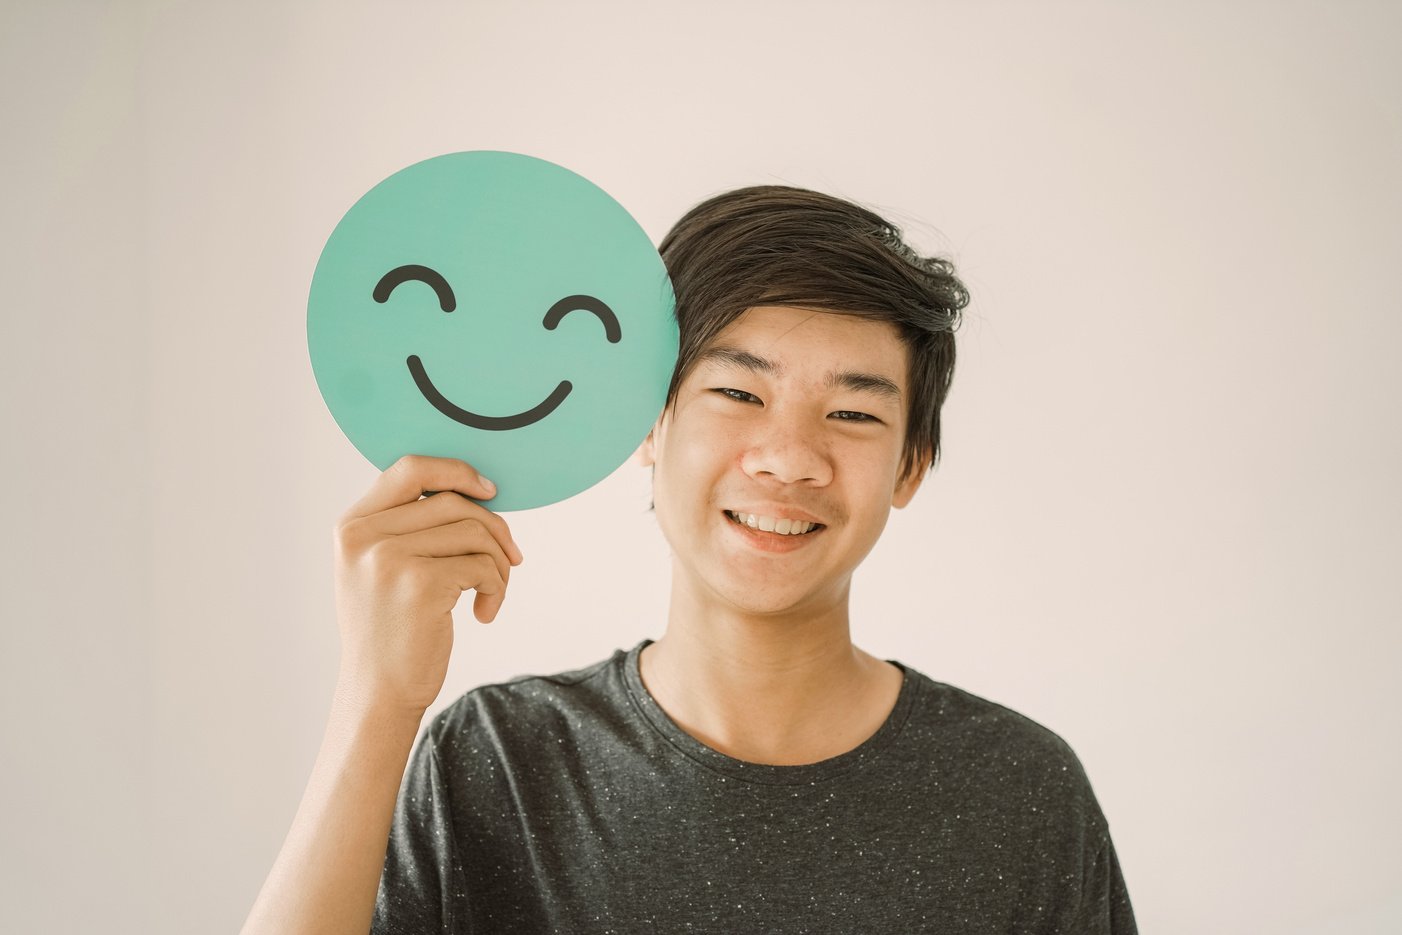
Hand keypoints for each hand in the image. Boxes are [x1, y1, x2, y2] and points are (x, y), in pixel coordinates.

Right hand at [331, 455, 524, 714]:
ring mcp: (389, 558)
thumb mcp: (379, 569)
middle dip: (494, 528)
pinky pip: (483, 566)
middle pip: (454, 501)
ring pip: (475, 531)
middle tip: (510, 560)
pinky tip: (484, 613)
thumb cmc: (390, 631)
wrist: (378, 693)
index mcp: (352, 526)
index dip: (457, 471)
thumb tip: (477, 490)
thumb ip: (408, 526)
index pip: (409, 468)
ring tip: (492, 592)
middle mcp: (365, 536)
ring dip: (499, 563)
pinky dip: (497, 588)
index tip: (490, 491)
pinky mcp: (420, 583)